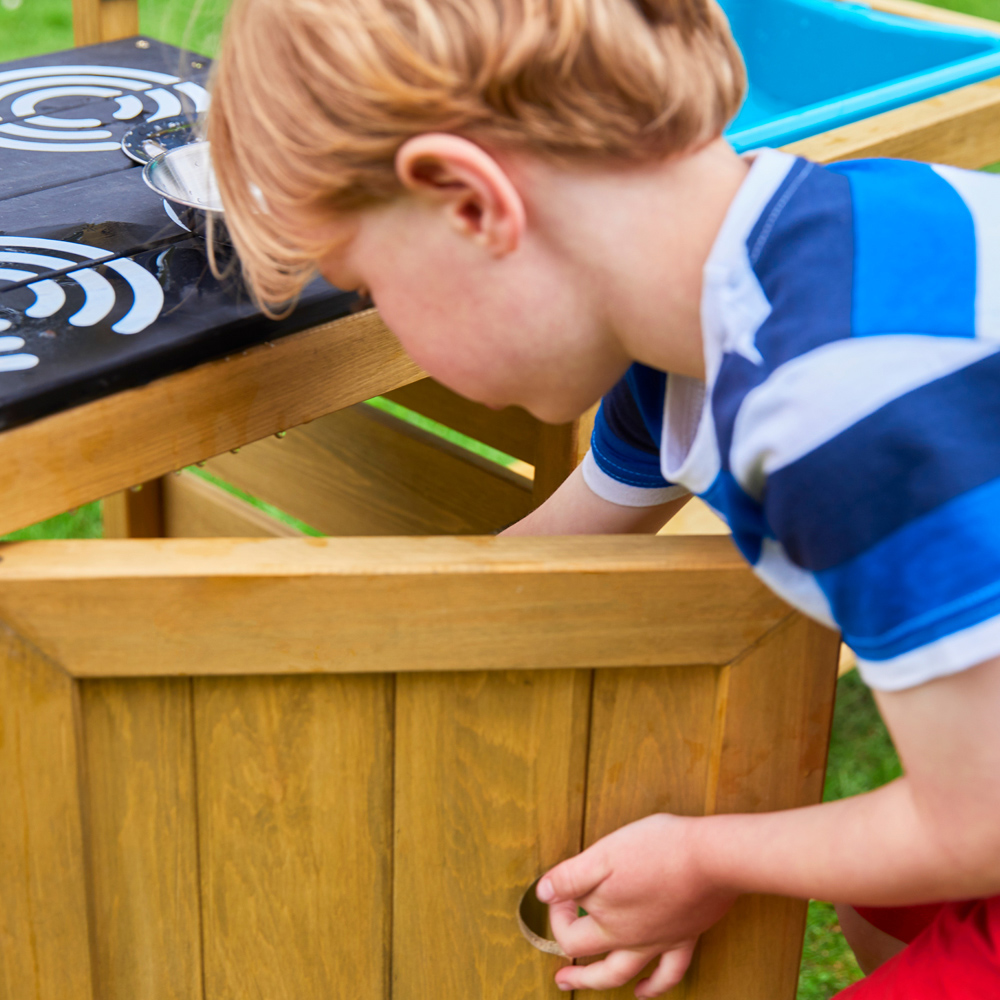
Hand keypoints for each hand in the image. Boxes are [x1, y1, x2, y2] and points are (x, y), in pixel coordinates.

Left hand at [536, 814, 735, 996]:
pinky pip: (669, 973)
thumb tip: (543, 892)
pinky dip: (655, 987)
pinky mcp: (685, 937)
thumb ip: (570, 877)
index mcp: (608, 921)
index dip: (557, 917)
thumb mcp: (602, 854)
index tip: (558, 894)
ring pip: (625, 974)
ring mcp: (659, 942)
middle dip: (573, 967)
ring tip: (588, 987)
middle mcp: (631, 939)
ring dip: (602, 984)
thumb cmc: (655, 849)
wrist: (709, 857)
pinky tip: (645, 991)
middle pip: (594, 964)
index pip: (571, 936)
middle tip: (560, 978)